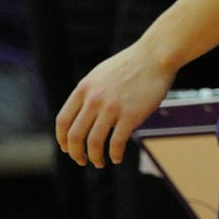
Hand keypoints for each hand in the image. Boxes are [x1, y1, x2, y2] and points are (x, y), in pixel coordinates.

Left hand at [56, 41, 176, 167]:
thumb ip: (89, 93)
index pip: (63, 121)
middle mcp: (94, 99)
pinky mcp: (131, 115)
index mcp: (84, 88)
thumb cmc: (131, 65)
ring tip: (99, 162)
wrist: (156, 55)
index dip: (63, 140)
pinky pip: (116, 143)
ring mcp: (112, 107)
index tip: (68, 148)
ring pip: (94, 143)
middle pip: (75, 136)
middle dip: (76, 154)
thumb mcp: (101, 74)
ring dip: (94, 158)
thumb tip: (81, 116)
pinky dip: (114, 155)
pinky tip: (117, 158)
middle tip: (82, 160)